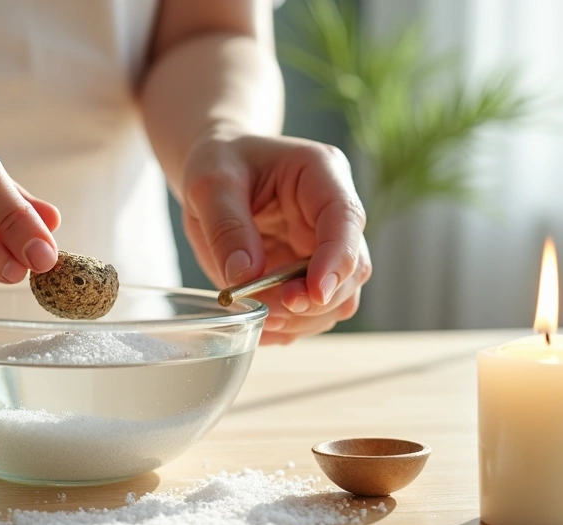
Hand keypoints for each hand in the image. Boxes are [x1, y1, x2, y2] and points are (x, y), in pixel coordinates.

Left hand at [181, 135, 371, 344]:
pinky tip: (261, 322)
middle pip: (353, 268)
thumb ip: (227, 228)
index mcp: (321, 173)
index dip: (336, 260)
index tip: (311, 293)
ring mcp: (326, 247)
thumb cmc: (218, 161)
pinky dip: (291, 325)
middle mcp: (335, 212)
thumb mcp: (210, 184)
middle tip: (267, 309)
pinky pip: (316, 312)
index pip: (345, 220)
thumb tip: (245, 276)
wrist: (218, 170)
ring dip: (303, 318)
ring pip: (341, 297)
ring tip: (258, 315)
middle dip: (313, 298)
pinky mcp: (311, 274)